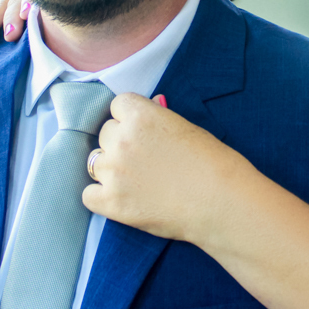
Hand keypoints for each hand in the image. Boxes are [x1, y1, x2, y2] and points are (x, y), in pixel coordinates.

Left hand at [83, 93, 243, 244]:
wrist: (220, 202)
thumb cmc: (212, 163)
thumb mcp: (185, 128)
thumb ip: (158, 118)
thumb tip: (148, 107)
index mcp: (141, 115)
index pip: (117, 105)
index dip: (129, 118)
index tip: (141, 130)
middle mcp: (122, 140)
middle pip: (105, 133)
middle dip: (119, 143)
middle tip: (142, 159)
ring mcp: (114, 172)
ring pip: (95, 162)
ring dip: (110, 169)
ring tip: (135, 180)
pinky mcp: (111, 202)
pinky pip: (88, 195)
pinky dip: (100, 197)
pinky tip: (120, 199)